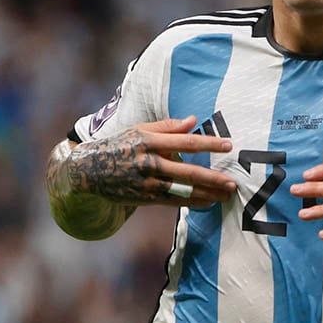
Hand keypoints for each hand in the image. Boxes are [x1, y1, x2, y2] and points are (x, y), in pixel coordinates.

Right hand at [69, 116, 236, 207]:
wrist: (90, 170)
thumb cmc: (119, 145)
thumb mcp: (139, 130)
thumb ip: (168, 127)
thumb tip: (193, 120)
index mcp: (149, 141)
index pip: (185, 141)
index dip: (209, 143)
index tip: (229, 145)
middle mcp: (149, 163)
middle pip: (187, 171)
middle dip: (212, 178)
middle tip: (233, 182)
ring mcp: (147, 182)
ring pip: (183, 190)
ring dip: (207, 194)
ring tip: (227, 195)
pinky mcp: (145, 197)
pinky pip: (174, 201)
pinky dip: (193, 202)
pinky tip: (209, 202)